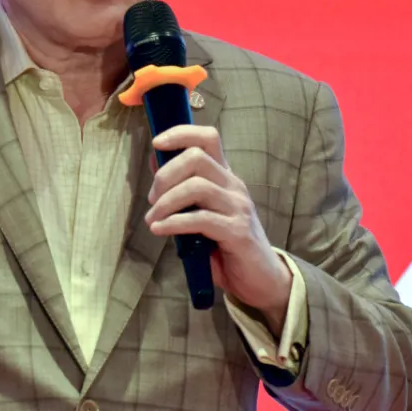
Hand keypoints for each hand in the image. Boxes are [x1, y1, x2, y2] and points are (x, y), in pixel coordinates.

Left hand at [144, 125, 291, 317]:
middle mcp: (234, 186)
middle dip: (165, 174)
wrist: (260, 279)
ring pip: (197, 186)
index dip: (181, 133)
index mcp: (225, 177)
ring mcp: (238, 207)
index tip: (157, 143)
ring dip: (166, 201)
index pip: (208, 138)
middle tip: (152, 199)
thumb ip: (181, 189)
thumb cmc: (225, 245)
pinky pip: (200, 219)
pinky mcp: (237, 231)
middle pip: (196, 158)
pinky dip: (173, 223)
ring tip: (153, 219)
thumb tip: (156, 161)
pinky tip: (159, 230)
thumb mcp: (201, 212)